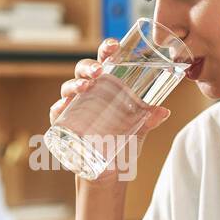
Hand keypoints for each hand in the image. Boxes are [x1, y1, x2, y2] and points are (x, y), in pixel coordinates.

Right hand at [48, 38, 172, 183]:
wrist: (110, 173)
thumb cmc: (123, 144)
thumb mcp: (139, 130)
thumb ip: (149, 119)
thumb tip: (163, 111)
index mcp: (108, 86)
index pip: (105, 61)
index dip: (107, 50)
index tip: (114, 46)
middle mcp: (89, 93)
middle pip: (83, 70)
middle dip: (88, 67)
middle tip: (98, 71)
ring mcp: (74, 107)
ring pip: (68, 88)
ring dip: (74, 85)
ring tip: (84, 88)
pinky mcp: (63, 124)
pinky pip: (56, 113)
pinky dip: (58, 108)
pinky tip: (62, 108)